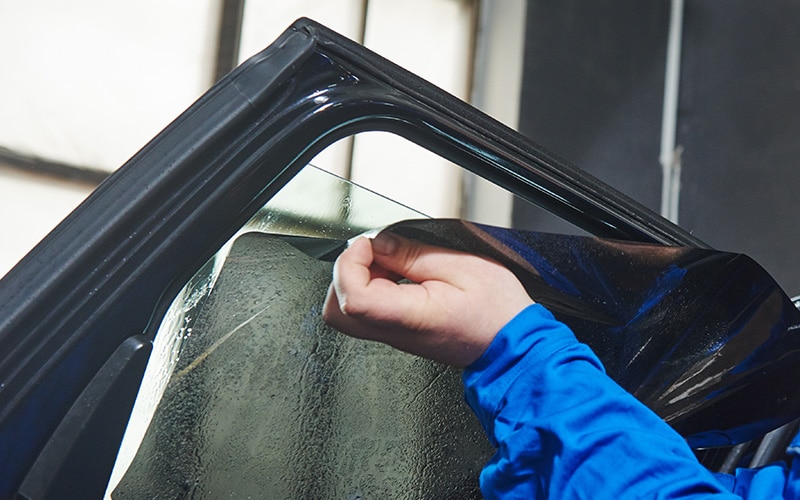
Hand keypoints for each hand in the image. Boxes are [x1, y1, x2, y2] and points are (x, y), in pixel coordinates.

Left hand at [322, 231, 533, 366]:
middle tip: (376, 252)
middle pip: (338, 310)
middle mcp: (396, 333)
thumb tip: (379, 245)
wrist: (513, 346)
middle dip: (348, 271)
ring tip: (393, 262)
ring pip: (349, 310)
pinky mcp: (399, 332)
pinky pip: (369, 310)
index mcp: (411, 317)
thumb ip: (413, 254)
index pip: (353, 299)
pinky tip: (400, 274)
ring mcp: (395, 336)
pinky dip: (374, 286)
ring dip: (361, 277)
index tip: (368, 244)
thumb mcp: (462, 266)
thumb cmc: (498, 312)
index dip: (350, 265)